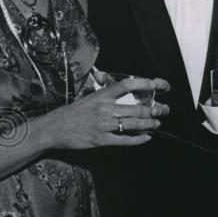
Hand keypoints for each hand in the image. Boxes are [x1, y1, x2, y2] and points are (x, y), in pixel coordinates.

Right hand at [50, 77, 169, 148]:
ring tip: (157, 123)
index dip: (146, 83)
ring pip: (133, 124)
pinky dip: (138, 139)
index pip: (127, 84)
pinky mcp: (101, 140)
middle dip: (155, 110)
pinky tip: (147, 137)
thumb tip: (107, 77)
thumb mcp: (86, 96)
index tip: (160, 84)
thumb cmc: (70, 112)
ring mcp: (103, 125)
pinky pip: (124, 140)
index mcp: (101, 95)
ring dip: (149, 124)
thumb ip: (100, 89)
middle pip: (136, 108)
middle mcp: (104, 108)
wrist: (52, 129)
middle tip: (164, 110)